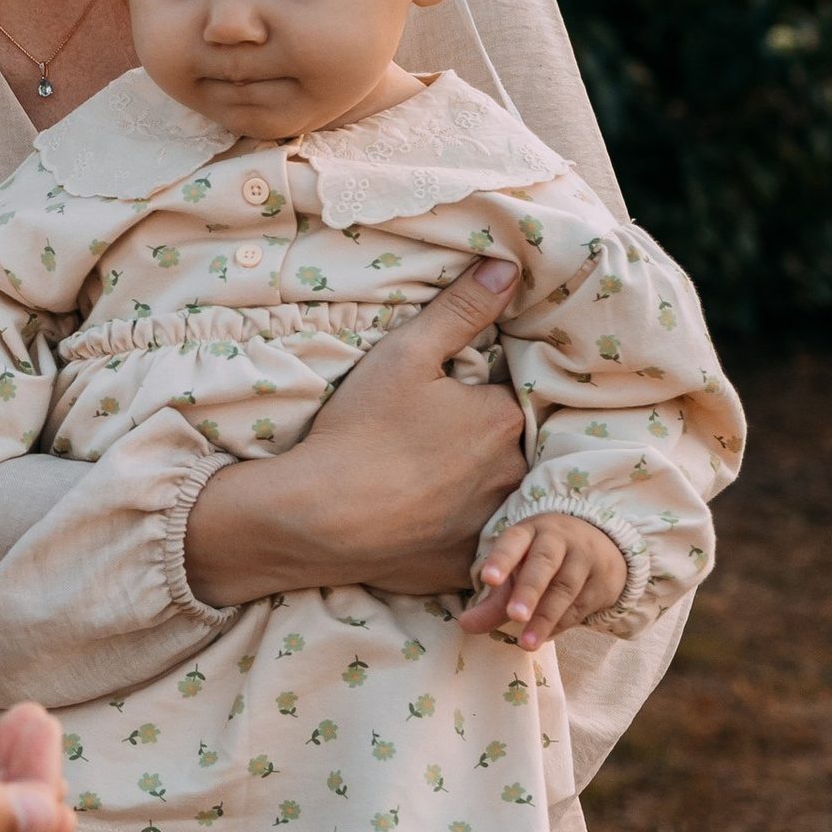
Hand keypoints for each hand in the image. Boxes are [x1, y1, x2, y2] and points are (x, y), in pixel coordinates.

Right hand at [182, 256, 526, 608]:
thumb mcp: (405, 354)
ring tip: (432, 479)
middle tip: (435, 439)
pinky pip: (481, 544)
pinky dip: (463, 531)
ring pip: (500, 495)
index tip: (452, 397)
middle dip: (486, 440)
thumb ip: (462, 308)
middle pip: (512, 446)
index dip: (482, 392)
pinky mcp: (469, 564)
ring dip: (479, 486)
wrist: (318, 517)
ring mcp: (493, 525)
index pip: (510, 395)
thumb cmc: (360, 431)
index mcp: (503, 419)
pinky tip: (428, 520)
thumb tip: (511, 267)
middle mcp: (513, 475)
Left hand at [461, 510, 625, 644]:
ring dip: (545, 617)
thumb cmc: (544, 561)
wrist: (602, 547)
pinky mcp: (603, 582)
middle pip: (544, 563)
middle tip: (514, 616)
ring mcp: (584, 559)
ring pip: (565, 588)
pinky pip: (581, 605)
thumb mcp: (517, 571)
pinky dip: (561, 623)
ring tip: (526, 643)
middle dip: (528, 591)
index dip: (501, 559)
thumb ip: (493, 601)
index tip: (487, 579)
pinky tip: (544, 636)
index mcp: (530, 531)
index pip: (514, 541)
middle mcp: (559, 540)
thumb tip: (466, 625)